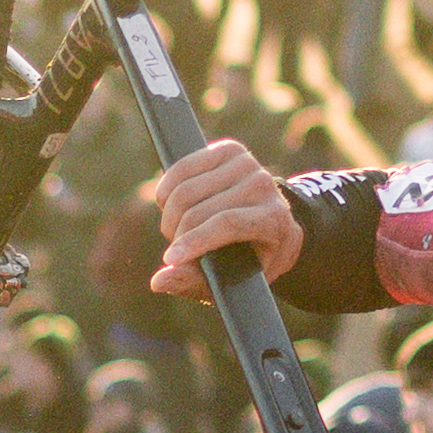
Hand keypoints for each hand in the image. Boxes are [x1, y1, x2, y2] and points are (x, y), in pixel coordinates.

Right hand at [144, 139, 300, 294]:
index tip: (170, 258)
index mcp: (274, 220)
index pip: (227, 223)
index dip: (194, 240)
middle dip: (176, 234)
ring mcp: (248, 164)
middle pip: (200, 209)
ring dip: (170, 215)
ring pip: (185, 189)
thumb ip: (194, 282)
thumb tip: (159, 281)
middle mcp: (264, 186)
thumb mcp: (230, 280)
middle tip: (177, 250)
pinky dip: (166, 190)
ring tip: (178, 230)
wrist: (271, 226)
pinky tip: (170, 206)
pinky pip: (181, 168)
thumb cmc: (249, 260)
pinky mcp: (230, 150)